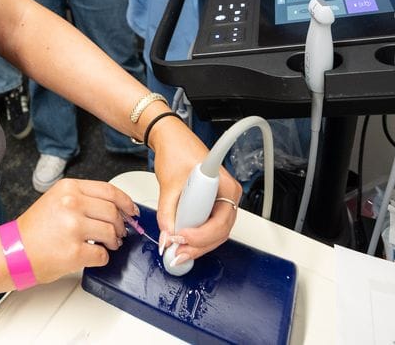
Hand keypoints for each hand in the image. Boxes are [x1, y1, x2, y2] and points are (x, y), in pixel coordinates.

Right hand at [13, 178, 135, 282]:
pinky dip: (102, 258)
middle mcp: (71, 204)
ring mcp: (74, 227)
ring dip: (113, 242)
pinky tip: (92, 255)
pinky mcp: (75, 251)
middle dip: (121, 225)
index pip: (109, 191)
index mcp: (68, 188)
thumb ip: (83, 199)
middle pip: (113, 212)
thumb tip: (114, 209)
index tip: (132, 211)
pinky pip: (103, 255)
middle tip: (118, 233)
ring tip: (106, 245)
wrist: (14, 251)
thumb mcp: (56, 200)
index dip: (126, 202)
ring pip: (112, 233)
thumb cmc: (33, 230)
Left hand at [150, 121, 238, 261]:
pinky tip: (180, 241)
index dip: (201, 235)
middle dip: (198, 246)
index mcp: (225, 187)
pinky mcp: (209, 205)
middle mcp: (227, 196)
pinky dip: (194, 236)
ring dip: (196, 244)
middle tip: (177, 254)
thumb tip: (167, 236)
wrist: (170, 139)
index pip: (220, 222)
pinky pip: (206, 226)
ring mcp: (219, 201)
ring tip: (176, 250)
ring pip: (214, 233)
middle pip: (219, 232)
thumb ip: (167, 212)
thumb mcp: (169, 183)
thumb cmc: (176, 151)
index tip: (180, 238)